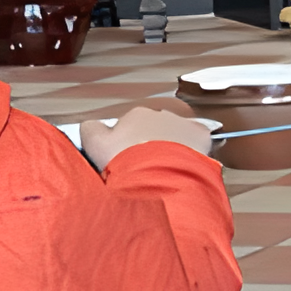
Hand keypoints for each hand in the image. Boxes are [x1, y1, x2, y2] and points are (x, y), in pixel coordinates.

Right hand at [82, 106, 213, 171]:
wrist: (158, 176)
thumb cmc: (125, 162)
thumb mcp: (95, 145)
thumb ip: (90, 130)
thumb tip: (91, 125)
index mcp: (134, 115)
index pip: (129, 127)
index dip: (126, 145)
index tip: (127, 160)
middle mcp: (159, 114)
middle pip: (153, 129)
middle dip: (150, 144)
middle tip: (147, 168)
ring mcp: (182, 124)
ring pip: (176, 134)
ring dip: (172, 147)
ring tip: (167, 170)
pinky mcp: (200, 135)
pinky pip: (198, 139)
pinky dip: (194, 149)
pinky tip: (187, 164)